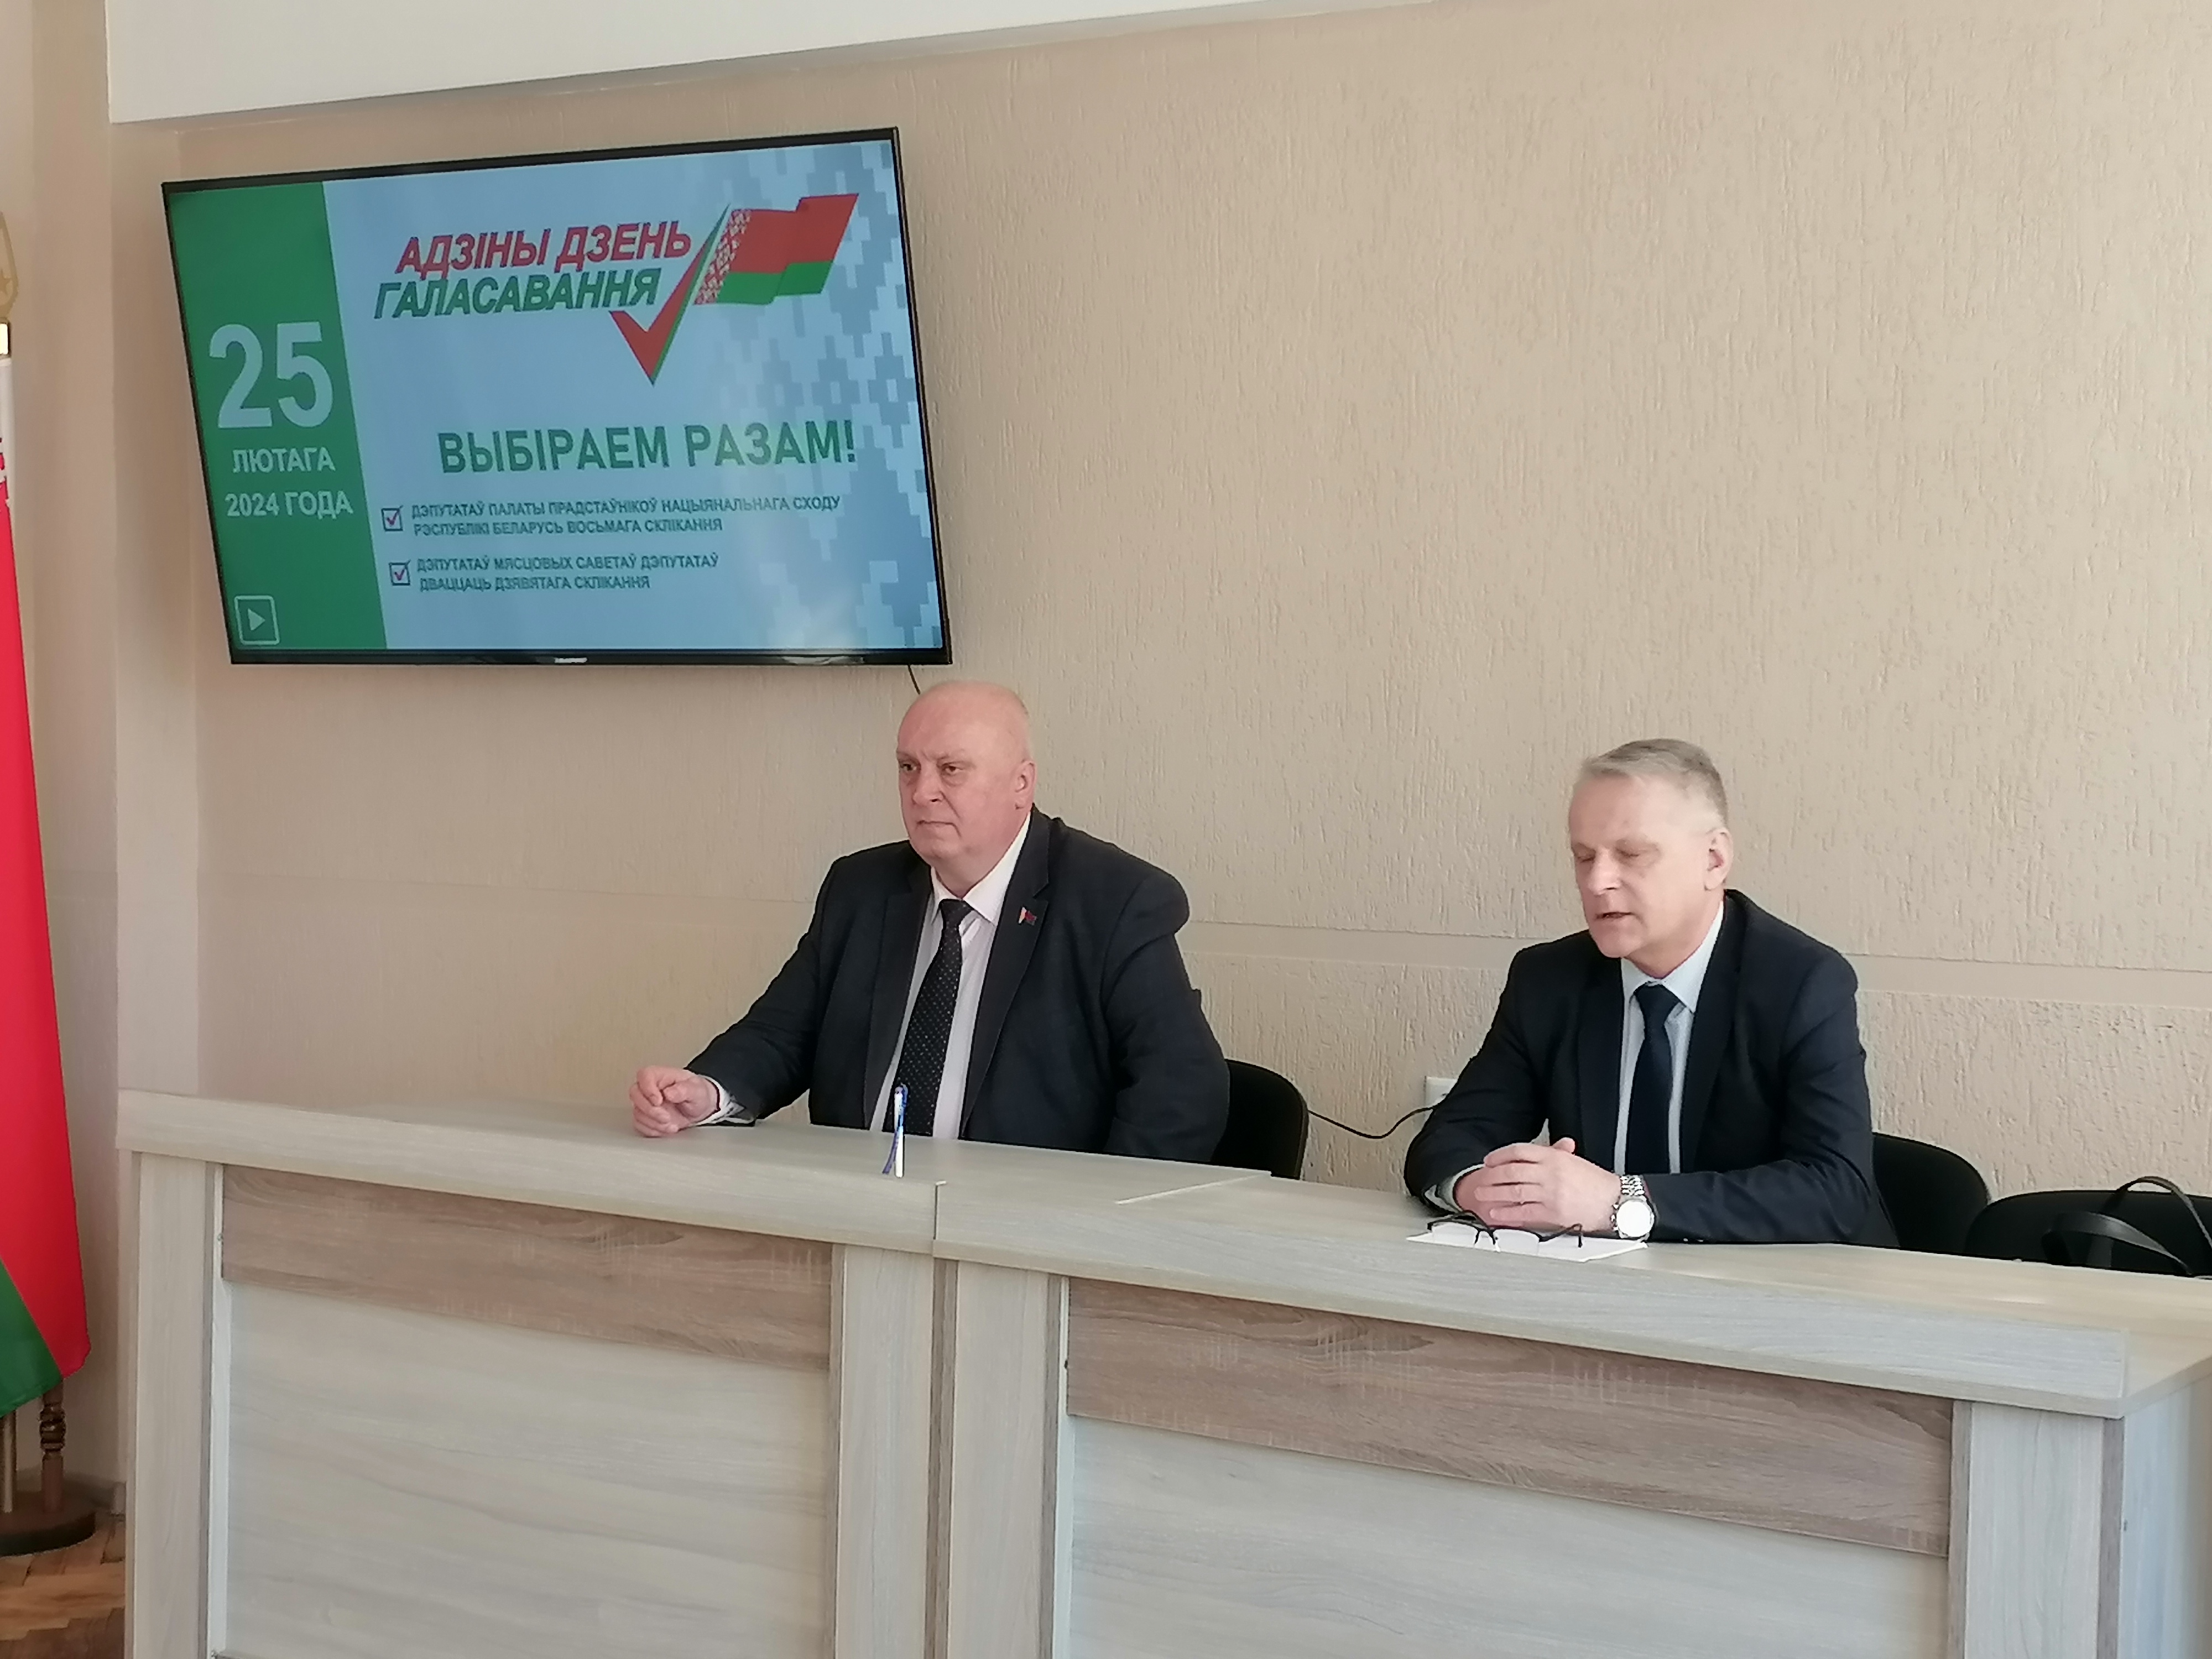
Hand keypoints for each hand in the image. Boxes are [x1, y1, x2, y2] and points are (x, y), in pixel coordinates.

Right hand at [630, 1066, 720, 1136]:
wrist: (699, 1107)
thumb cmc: (696, 1093)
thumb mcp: (697, 1090)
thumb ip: (684, 1090)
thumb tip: (669, 1092)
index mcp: (660, 1075)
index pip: (644, 1076)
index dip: (648, 1089)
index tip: (659, 1101)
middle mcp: (649, 1087)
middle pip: (635, 1094)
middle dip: (650, 1110)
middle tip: (667, 1117)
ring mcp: (646, 1102)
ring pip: (637, 1113)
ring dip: (654, 1123)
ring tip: (672, 1125)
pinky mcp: (645, 1116)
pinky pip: (640, 1125)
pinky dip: (653, 1130)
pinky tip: (666, 1128)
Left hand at [1452, 1138, 1621, 1234]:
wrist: (1615, 1201)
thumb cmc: (1597, 1183)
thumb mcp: (1574, 1161)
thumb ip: (1555, 1154)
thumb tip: (1538, 1152)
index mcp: (1554, 1157)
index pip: (1519, 1151)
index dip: (1500, 1155)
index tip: (1490, 1160)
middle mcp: (1550, 1173)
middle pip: (1511, 1171)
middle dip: (1492, 1175)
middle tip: (1481, 1179)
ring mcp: (1550, 1193)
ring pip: (1513, 1191)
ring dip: (1494, 1193)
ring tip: (1481, 1195)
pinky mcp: (1552, 1212)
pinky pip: (1523, 1212)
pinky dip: (1507, 1214)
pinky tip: (1497, 1214)